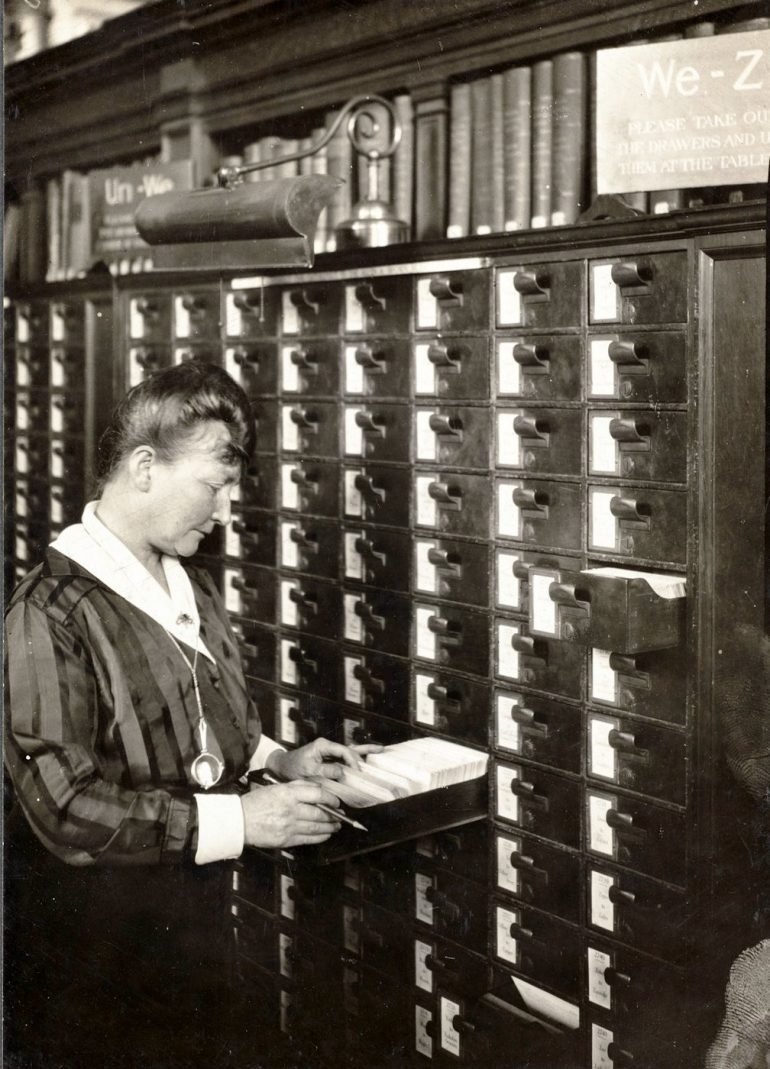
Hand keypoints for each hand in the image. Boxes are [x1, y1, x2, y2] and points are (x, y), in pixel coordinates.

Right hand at [240, 780, 342, 848]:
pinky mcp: (286, 839)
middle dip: (334, 815)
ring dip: (330, 827)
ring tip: (336, 826)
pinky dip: (320, 837)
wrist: (239, 821)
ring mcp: (289, 826)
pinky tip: (326, 835)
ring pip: (316, 827)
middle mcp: (290, 809)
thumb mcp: (276, 787)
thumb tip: (317, 789)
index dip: (331, 799)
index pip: (318, 795)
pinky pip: (308, 839)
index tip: (336, 802)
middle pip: (320, 813)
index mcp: (288, 794)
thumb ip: (297, 787)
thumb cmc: (256, 802)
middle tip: (341, 815)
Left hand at [267, 738, 382, 782]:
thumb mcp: (307, 770)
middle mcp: (328, 746)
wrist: (282, 767)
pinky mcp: (330, 757)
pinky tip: (369, 752)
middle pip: (350, 750)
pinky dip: (358, 754)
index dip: (352, 761)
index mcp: (323, 746)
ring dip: (364, 752)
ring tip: (381, 750)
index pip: (343, 751)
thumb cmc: (293, 768)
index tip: (356, 772)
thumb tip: (342, 772)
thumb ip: (325, 770)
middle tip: (367, 771)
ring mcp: (330, 751)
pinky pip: (346, 755)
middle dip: (359, 760)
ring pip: (351, 750)